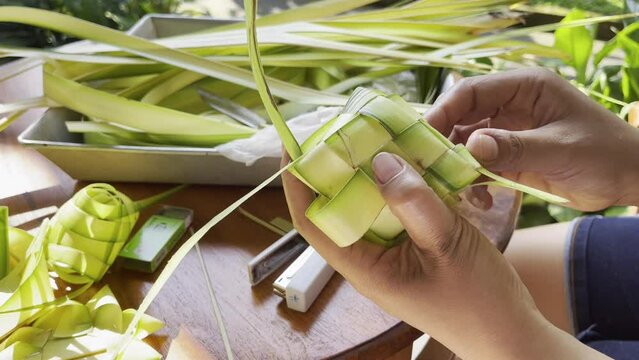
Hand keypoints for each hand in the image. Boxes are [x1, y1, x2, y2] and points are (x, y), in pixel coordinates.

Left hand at [282, 152, 605, 359]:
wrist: (510, 333)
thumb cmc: (479, 302)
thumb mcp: (447, 246)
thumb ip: (414, 203)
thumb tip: (379, 160)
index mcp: (365, 267)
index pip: (312, 221)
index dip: (297, 183)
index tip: (293, 144)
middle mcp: (370, 258)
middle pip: (337, 207)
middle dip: (334, 168)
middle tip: (342, 126)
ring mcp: (391, 253)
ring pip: (368, 205)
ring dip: (368, 172)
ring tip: (373, 133)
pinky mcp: (412, 246)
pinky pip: (395, 209)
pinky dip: (398, 183)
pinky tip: (410, 160)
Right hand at [426, 68, 638, 210]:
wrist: (626, 178)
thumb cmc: (604, 154)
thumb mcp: (561, 149)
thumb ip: (516, 147)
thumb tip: (470, 147)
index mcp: (523, 89)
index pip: (471, 92)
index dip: (444, 111)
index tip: (425, 138)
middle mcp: (510, 106)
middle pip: (461, 117)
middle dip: (443, 142)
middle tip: (427, 167)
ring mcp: (507, 132)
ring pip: (464, 143)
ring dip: (455, 165)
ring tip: (451, 188)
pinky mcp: (508, 156)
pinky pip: (478, 165)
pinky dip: (472, 181)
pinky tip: (478, 199)